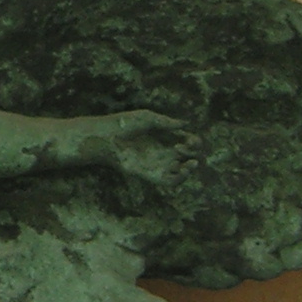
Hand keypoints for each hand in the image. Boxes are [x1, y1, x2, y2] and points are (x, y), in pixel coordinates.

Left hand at [71, 109, 189, 187]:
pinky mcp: (151, 174)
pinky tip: (183, 170)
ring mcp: (158, 164)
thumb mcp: (148, 118)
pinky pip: (170, 182)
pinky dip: (181, 179)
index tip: (189, 139)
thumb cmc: (125, 124)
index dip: (194, 142)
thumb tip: (185, 123)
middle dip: (192, 153)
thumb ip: (166, 122)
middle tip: (181, 147)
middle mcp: (163, 152)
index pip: (188, 142)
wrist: (108, 137)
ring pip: (182, 172)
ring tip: (191, 163)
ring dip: (190, 169)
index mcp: (165, 138)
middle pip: (188, 157)